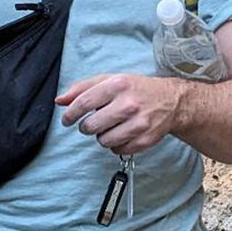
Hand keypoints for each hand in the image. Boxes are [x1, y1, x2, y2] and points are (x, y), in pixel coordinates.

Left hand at [56, 72, 181, 156]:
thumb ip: (83, 88)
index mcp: (117, 85)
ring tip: (110, 127)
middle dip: (86, 127)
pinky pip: (118, 149)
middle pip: (90, 126)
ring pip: (103, 141)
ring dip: (102, 136)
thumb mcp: (110, 80)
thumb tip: (60, 101)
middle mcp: (129, 104)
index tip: (67, 120)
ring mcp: (139, 124)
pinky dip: (116, 145)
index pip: (83, 103)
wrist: (171, 101)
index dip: (70, 114)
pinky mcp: (145, 140)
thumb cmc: (136, 89)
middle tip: (92, 123)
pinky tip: (122, 134)